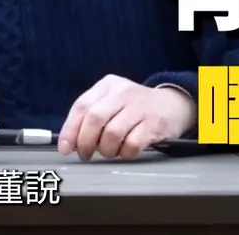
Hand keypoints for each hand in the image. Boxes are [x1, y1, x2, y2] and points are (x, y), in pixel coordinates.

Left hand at [58, 75, 196, 160]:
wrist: (173, 105)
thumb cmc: (134, 107)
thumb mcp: (112, 101)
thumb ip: (91, 116)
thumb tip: (69, 142)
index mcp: (107, 85)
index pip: (82, 106)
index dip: (70, 130)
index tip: (65, 148)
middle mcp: (123, 92)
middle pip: (95, 118)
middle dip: (86, 142)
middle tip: (86, 154)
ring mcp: (140, 107)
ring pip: (112, 133)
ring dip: (106, 150)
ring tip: (109, 152)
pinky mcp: (154, 123)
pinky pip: (132, 144)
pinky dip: (125, 153)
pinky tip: (126, 151)